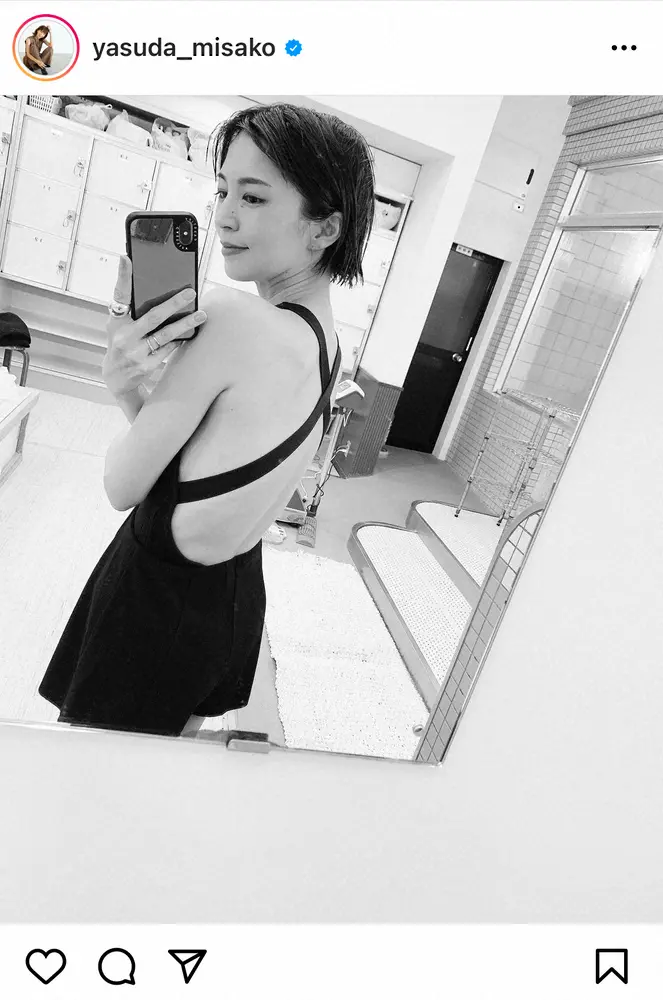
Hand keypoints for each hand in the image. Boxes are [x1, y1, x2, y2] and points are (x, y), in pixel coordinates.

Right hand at [102, 255, 205, 397]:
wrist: (116, 378)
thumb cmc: (122, 343)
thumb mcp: (120, 325)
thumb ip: (133, 309)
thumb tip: (159, 288)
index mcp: (116, 321)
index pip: (119, 295)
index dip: (122, 276)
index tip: (126, 258)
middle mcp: (123, 336)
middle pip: (152, 316)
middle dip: (173, 303)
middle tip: (191, 292)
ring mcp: (135, 353)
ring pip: (166, 335)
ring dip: (186, 324)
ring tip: (202, 315)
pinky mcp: (146, 366)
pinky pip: (169, 349)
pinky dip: (180, 339)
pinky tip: (190, 332)